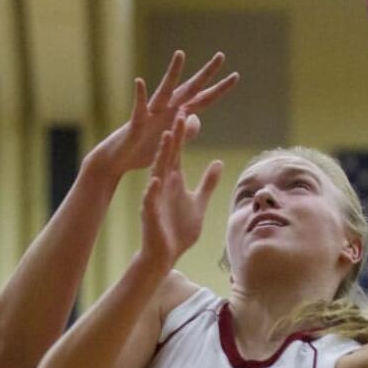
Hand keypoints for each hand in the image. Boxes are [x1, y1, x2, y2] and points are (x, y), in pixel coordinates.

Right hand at [84, 50, 238, 179]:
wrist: (118, 160)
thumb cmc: (142, 150)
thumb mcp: (171, 144)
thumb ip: (186, 132)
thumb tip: (197, 119)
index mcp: (176, 115)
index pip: (203, 100)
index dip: (219, 89)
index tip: (235, 76)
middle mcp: (166, 109)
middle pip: (190, 89)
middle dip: (206, 73)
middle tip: (221, 55)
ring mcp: (151, 114)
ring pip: (165, 91)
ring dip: (173, 73)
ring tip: (180, 54)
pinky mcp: (136, 123)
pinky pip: (138, 107)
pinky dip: (140, 95)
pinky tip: (140, 81)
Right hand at [139, 114, 222, 270]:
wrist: (165, 255)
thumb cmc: (180, 229)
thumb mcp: (199, 202)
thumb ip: (208, 183)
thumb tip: (218, 162)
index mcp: (173, 180)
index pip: (177, 152)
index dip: (182, 133)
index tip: (187, 113)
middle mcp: (162, 184)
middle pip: (168, 155)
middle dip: (174, 136)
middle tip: (179, 113)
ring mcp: (154, 198)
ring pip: (158, 172)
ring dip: (162, 156)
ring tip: (166, 138)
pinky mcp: (149, 214)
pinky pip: (149, 200)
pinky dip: (152, 191)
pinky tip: (154, 181)